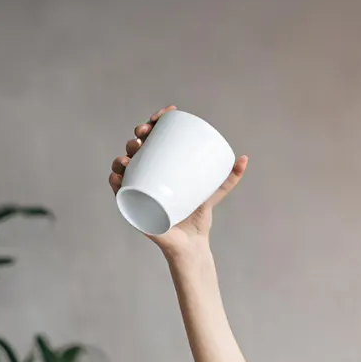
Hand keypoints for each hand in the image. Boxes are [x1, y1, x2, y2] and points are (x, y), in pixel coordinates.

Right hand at [107, 105, 247, 254]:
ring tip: (131, 156)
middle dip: (137, 137)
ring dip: (122, 156)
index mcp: (160, 169)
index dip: (153, 123)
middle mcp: (145, 178)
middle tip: (145, 135)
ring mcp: (138, 192)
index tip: (162, 115)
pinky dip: (115, 183)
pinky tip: (117, 176)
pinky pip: (120, 194)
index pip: (152, 141)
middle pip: (136, 151)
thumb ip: (230, 179)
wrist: (192, 246)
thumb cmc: (199, 219)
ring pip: (124, 169)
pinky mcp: (135, 209)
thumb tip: (244, 158)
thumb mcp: (214, 194)